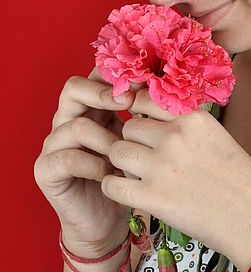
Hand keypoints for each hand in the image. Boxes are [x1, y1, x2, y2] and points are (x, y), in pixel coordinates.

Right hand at [33, 67, 144, 256]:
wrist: (109, 218)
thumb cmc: (128, 173)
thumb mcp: (137, 138)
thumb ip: (142, 112)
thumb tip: (163, 86)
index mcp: (90, 106)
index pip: (94, 75)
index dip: (115, 73)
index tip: (142, 78)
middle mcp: (68, 118)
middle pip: (73, 88)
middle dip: (102, 92)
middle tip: (128, 102)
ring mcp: (54, 143)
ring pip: (76, 125)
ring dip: (106, 139)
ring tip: (124, 154)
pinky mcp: (45, 169)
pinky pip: (67, 158)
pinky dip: (94, 165)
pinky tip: (111, 174)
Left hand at [101, 88, 250, 266]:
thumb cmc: (239, 177)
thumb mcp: (215, 135)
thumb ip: (185, 123)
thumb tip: (152, 117)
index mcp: (192, 117)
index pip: (145, 99)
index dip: (137, 111)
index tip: (141, 123)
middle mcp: (175, 136)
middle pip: (129, 127)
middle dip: (133, 141)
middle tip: (144, 155)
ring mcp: (161, 166)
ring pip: (117, 152)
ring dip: (122, 163)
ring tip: (136, 173)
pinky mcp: (152, 198)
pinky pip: (112, 185)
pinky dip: (113, 187)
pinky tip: (127, 190)